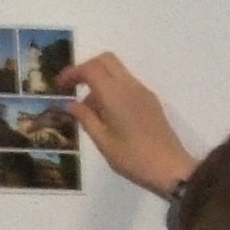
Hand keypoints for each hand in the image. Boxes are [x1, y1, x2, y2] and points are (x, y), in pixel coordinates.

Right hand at [68, 53, 197, 196]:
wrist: (170, 168)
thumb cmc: (132, 158)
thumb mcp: (102, 140)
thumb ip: (84, 118)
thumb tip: (69, 104)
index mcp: (115, 94)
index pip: (90, 69)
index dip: (72, 73)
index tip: (59, 87)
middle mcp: (130, 86)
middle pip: (105, 61)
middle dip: (86, 69)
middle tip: (72, 88)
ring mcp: (142, 92)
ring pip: (116, 72)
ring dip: (99, 82)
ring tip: (88, 113)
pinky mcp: (150, 101)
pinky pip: (126, 84)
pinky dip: (112, 90)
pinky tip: (107, 116)